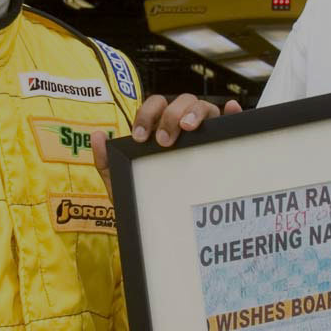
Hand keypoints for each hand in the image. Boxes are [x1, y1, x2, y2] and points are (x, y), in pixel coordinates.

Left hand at [93, 94, 241, 196]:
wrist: (163, 229)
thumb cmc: (144, 198)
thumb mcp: (121, 182)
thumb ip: (105, 160)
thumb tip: (97, 136)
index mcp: (159, 126)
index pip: (155, 106)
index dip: (147, 114)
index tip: (141, 137)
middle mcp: (181, 125)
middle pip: (181, 102)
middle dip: (171, 115)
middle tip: (163, 141)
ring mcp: (203, 134)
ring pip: (205, 107)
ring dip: (196, 112)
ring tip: (189, 128)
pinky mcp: (220, 146)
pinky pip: (230, 124)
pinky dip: (233, 113)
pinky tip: (234, 109)